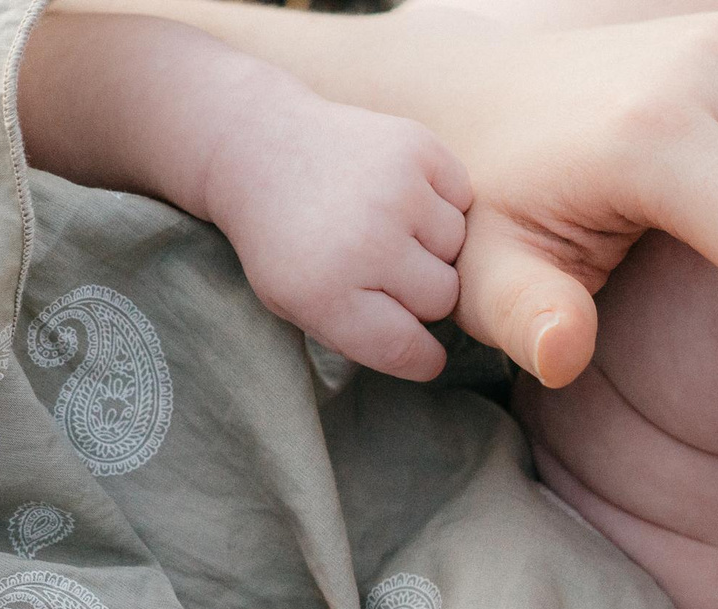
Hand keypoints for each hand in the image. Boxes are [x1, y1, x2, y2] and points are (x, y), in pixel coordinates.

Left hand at [206, 86, 470, 382]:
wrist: (255, 142)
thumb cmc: (282, 234)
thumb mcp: (292, 302)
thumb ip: (357, 337)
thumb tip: (429, 358)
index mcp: (326, 292)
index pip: (410, 351)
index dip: (419, 354)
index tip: (415, 344)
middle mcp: (366, 243)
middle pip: (443, 298)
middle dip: (420, 289)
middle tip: (381, 263)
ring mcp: (395, 190)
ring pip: (457, 247)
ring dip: (431, 241)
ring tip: (385, 219)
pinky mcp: (417, 147)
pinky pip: (462, 196)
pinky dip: (440, 198)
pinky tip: (396, 188)